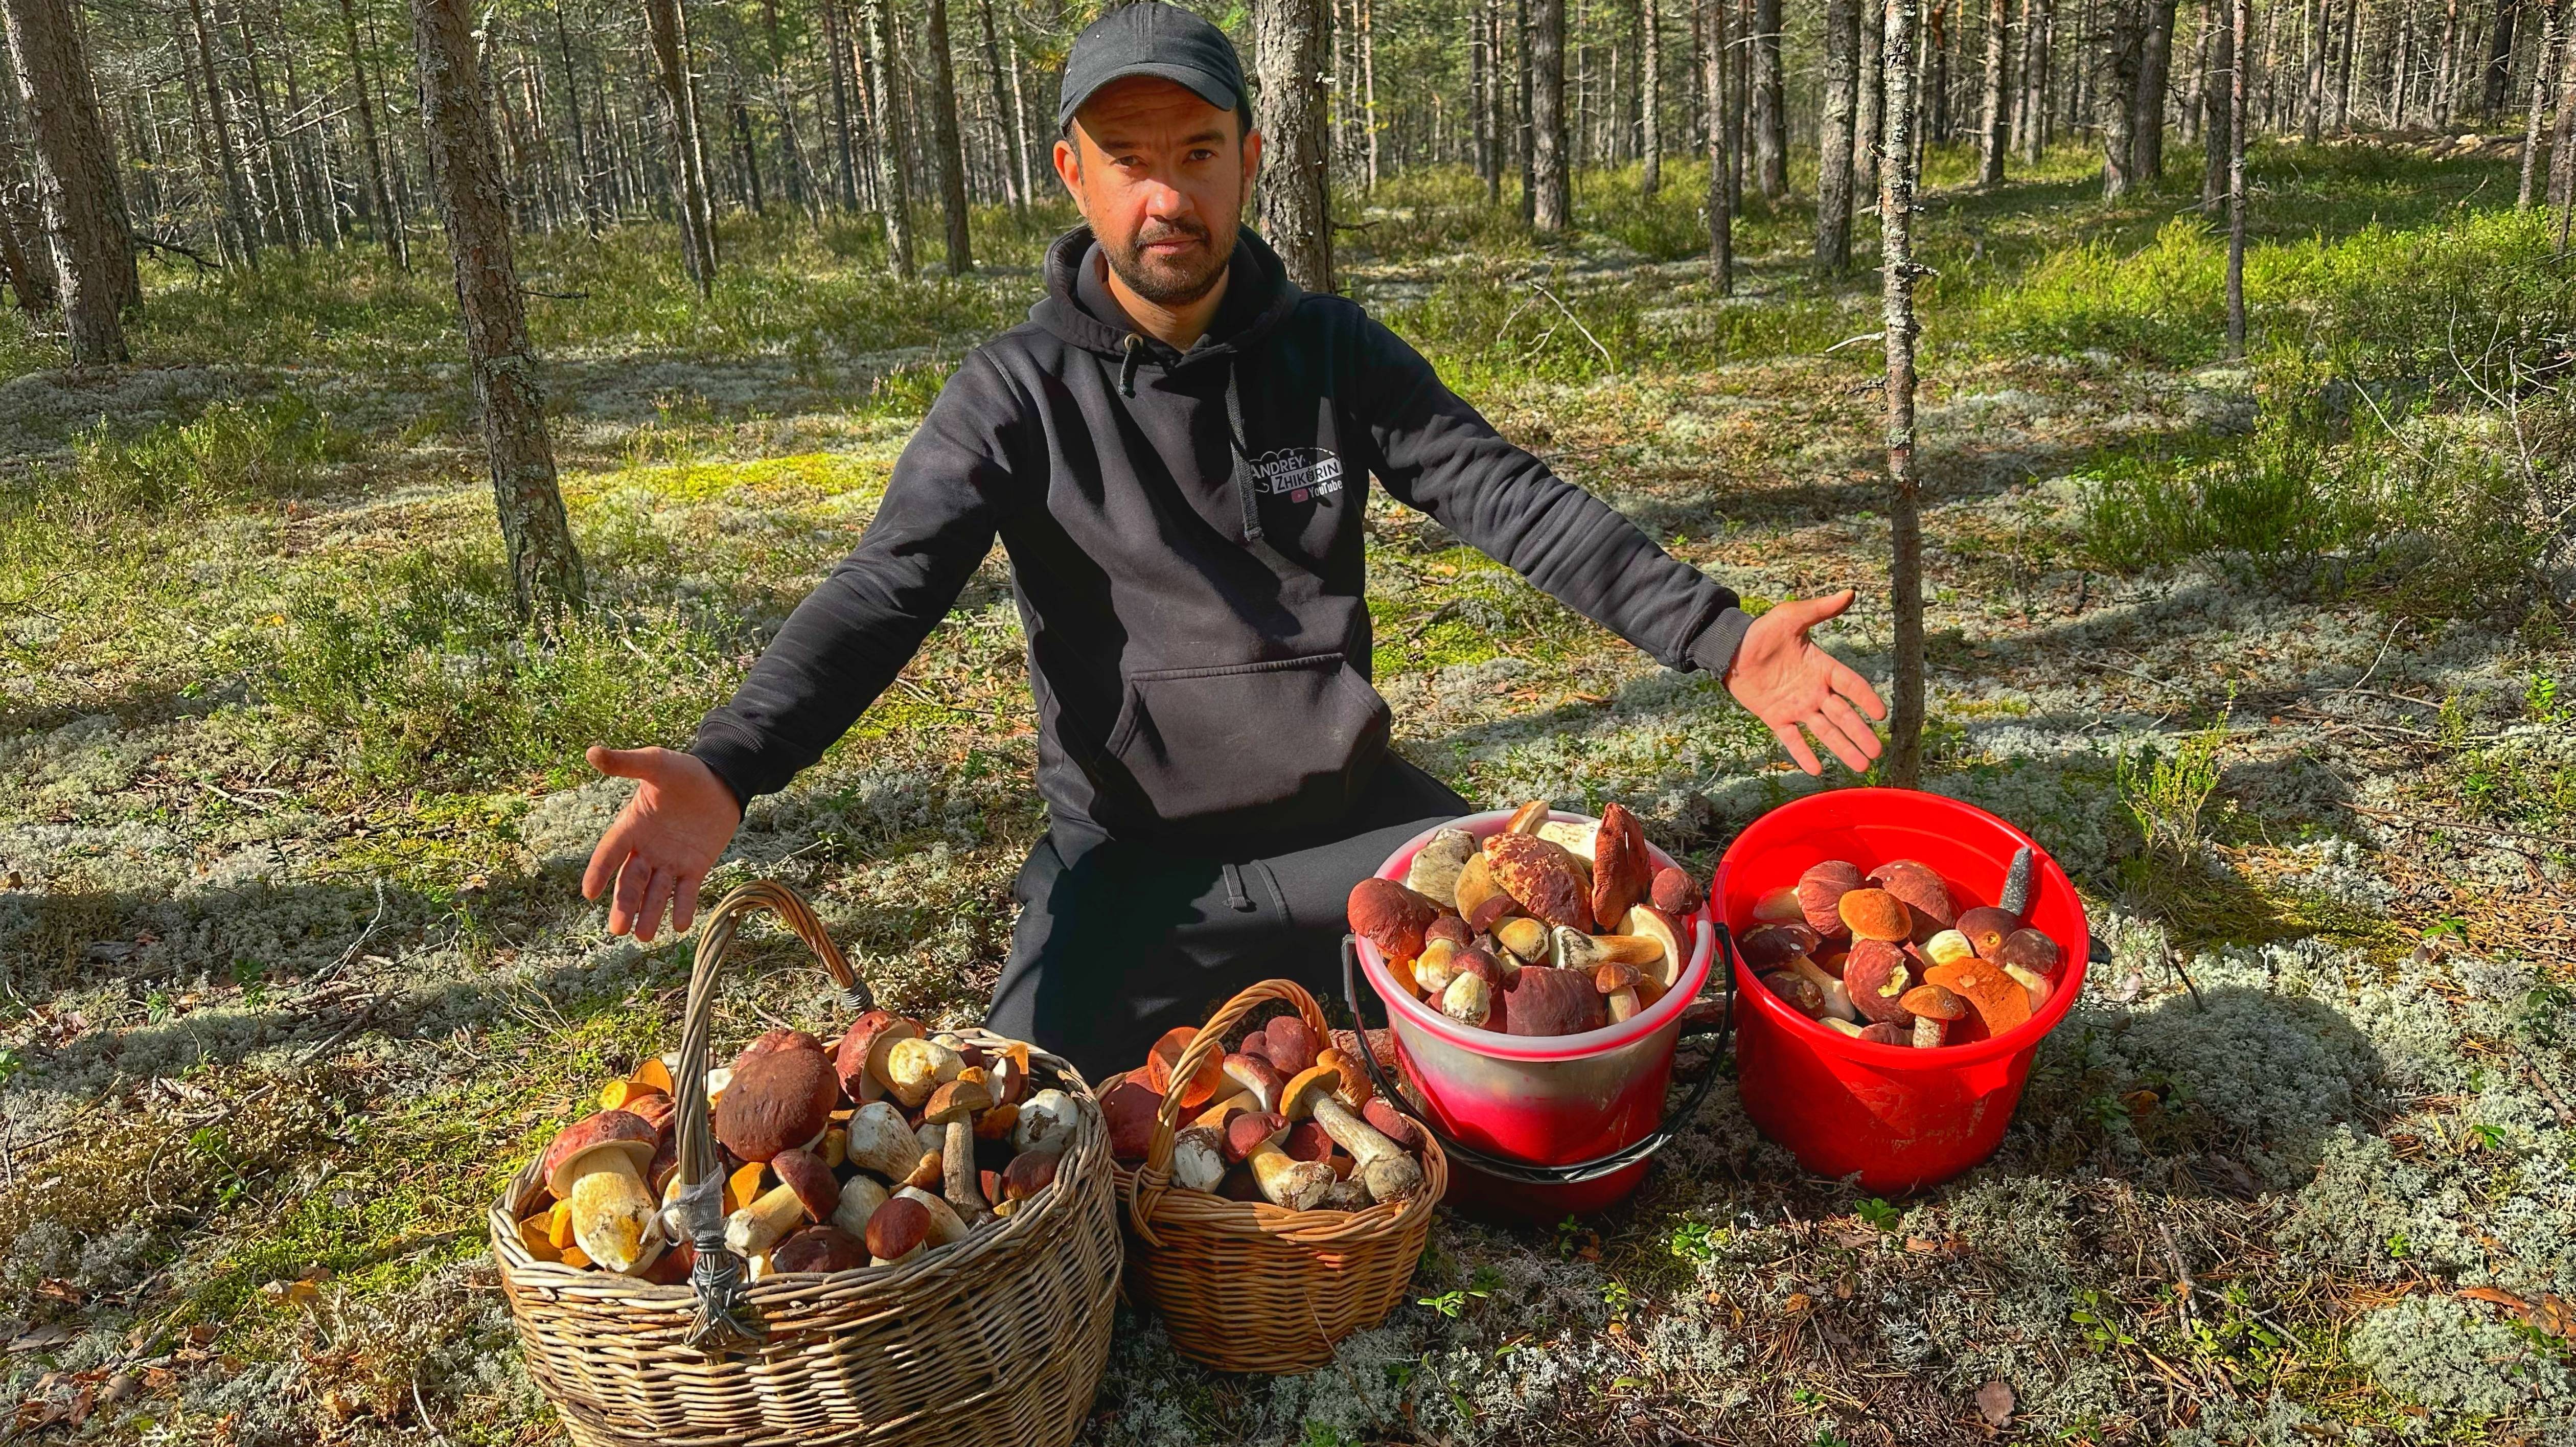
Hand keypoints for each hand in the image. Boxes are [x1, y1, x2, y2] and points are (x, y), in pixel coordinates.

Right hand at [580, 746, 742, 940]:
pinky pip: (686, 890)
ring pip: (656, 892)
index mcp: (631, 826)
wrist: (721, 781)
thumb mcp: (655, 763)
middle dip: (625, 905)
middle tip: (618, 929)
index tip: (589, 893)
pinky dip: (683, 907)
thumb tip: (591, 752)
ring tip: (644, 936)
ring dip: (649, 913)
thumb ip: (626, 763)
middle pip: (632, 881)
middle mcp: (647, 849)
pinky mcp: (695, 866)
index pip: (610, 853)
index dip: (599, 872)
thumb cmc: (684, 772)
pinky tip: (679, 926)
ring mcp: (670, 860)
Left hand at [1724, 590, 1888, 775]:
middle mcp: (1813, 690)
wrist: (1730, 649)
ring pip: (1824, 731)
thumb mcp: (1792, 617)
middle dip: (1860, 734)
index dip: (1866, 699)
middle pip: (1842, 715)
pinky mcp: (1776, 717)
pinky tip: (1816, 769)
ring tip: (1860, 766)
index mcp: (1821, 667)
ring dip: (1842, 748)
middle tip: (1876, 752)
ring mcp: (1796, 706)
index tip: (1880, 714)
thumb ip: (1820, 609)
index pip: (1851, 685)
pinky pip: (1792, 739)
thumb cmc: (1762, 631)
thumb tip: (1849, 592)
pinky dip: (1803, 753)